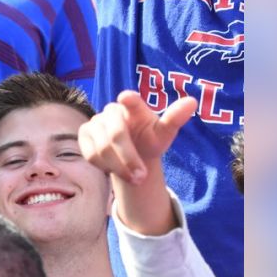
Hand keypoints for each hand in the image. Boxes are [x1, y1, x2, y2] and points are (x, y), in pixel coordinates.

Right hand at [79, 90, 197, 183]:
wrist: (132, 152)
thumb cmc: (149, 139)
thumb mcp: (164, 133)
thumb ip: (175, 119)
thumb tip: (193, 101)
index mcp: (134, 108)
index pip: (131, 101)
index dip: (129, 100)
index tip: (127, 98)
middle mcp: (111, 111)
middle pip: (116, 134)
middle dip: (129, 158)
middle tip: (141, 177)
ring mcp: (94, 122)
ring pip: (102, 148)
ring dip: (119, 167)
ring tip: (134, 178)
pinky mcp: (83, 135)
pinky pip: (91, 154)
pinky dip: (105, 166)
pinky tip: (116, 169)